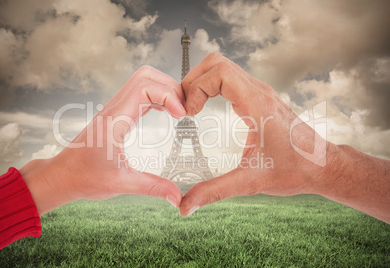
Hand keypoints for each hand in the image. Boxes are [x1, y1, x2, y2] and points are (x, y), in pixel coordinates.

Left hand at [21, 66, 185, 214]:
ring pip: (142, 82)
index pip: (144, 88)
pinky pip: (139, 95)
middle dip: (170, 87)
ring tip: (179, 110)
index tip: (181, 115)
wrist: (62, 176)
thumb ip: (152, 187)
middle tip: (184, 108)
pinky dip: (157, 98)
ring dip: (164, 90)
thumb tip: (177, 197)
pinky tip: (167, 113)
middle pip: (145, 76)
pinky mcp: (116, 115)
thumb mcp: (121, 184)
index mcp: (114, 120)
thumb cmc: (84, 178)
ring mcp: (114, 110)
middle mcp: (114, 109)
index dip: (168, 96)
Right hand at [179, 53, 330, 215]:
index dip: (196, 87)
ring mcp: (260, 92)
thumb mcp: (250, 181)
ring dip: (202, 82)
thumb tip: (185, 205)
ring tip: (192, 107)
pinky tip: (206, 108)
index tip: (189, 113)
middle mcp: (259, 92)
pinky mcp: (260, 98)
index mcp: (256, 104)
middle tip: (184, 106)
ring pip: (223, 67)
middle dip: (193, 80)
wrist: (322, 166)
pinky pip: (231, 79)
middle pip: (216, 63)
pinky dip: (212, 86)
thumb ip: (215, 191)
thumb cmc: (294, 169)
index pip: (218, 73)